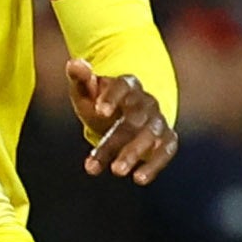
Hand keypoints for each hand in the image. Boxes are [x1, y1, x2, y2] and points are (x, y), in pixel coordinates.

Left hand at [67, 59, 177, 183]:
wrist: (123, 112)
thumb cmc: (99, 102)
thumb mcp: (86, 91)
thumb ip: (80, 78)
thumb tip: (74, 63)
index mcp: (128, 85)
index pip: (124, 85)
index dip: (113, 97)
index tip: (99, 111)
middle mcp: (146, 101)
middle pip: (134, 119)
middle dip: (117, 140)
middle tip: (103, 159)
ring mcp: (158, 120)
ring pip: (151, 135)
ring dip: (135, 153)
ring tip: (117, 171)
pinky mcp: (166, 138)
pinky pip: (166, 149)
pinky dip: (155, 164)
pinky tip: (139, 178)